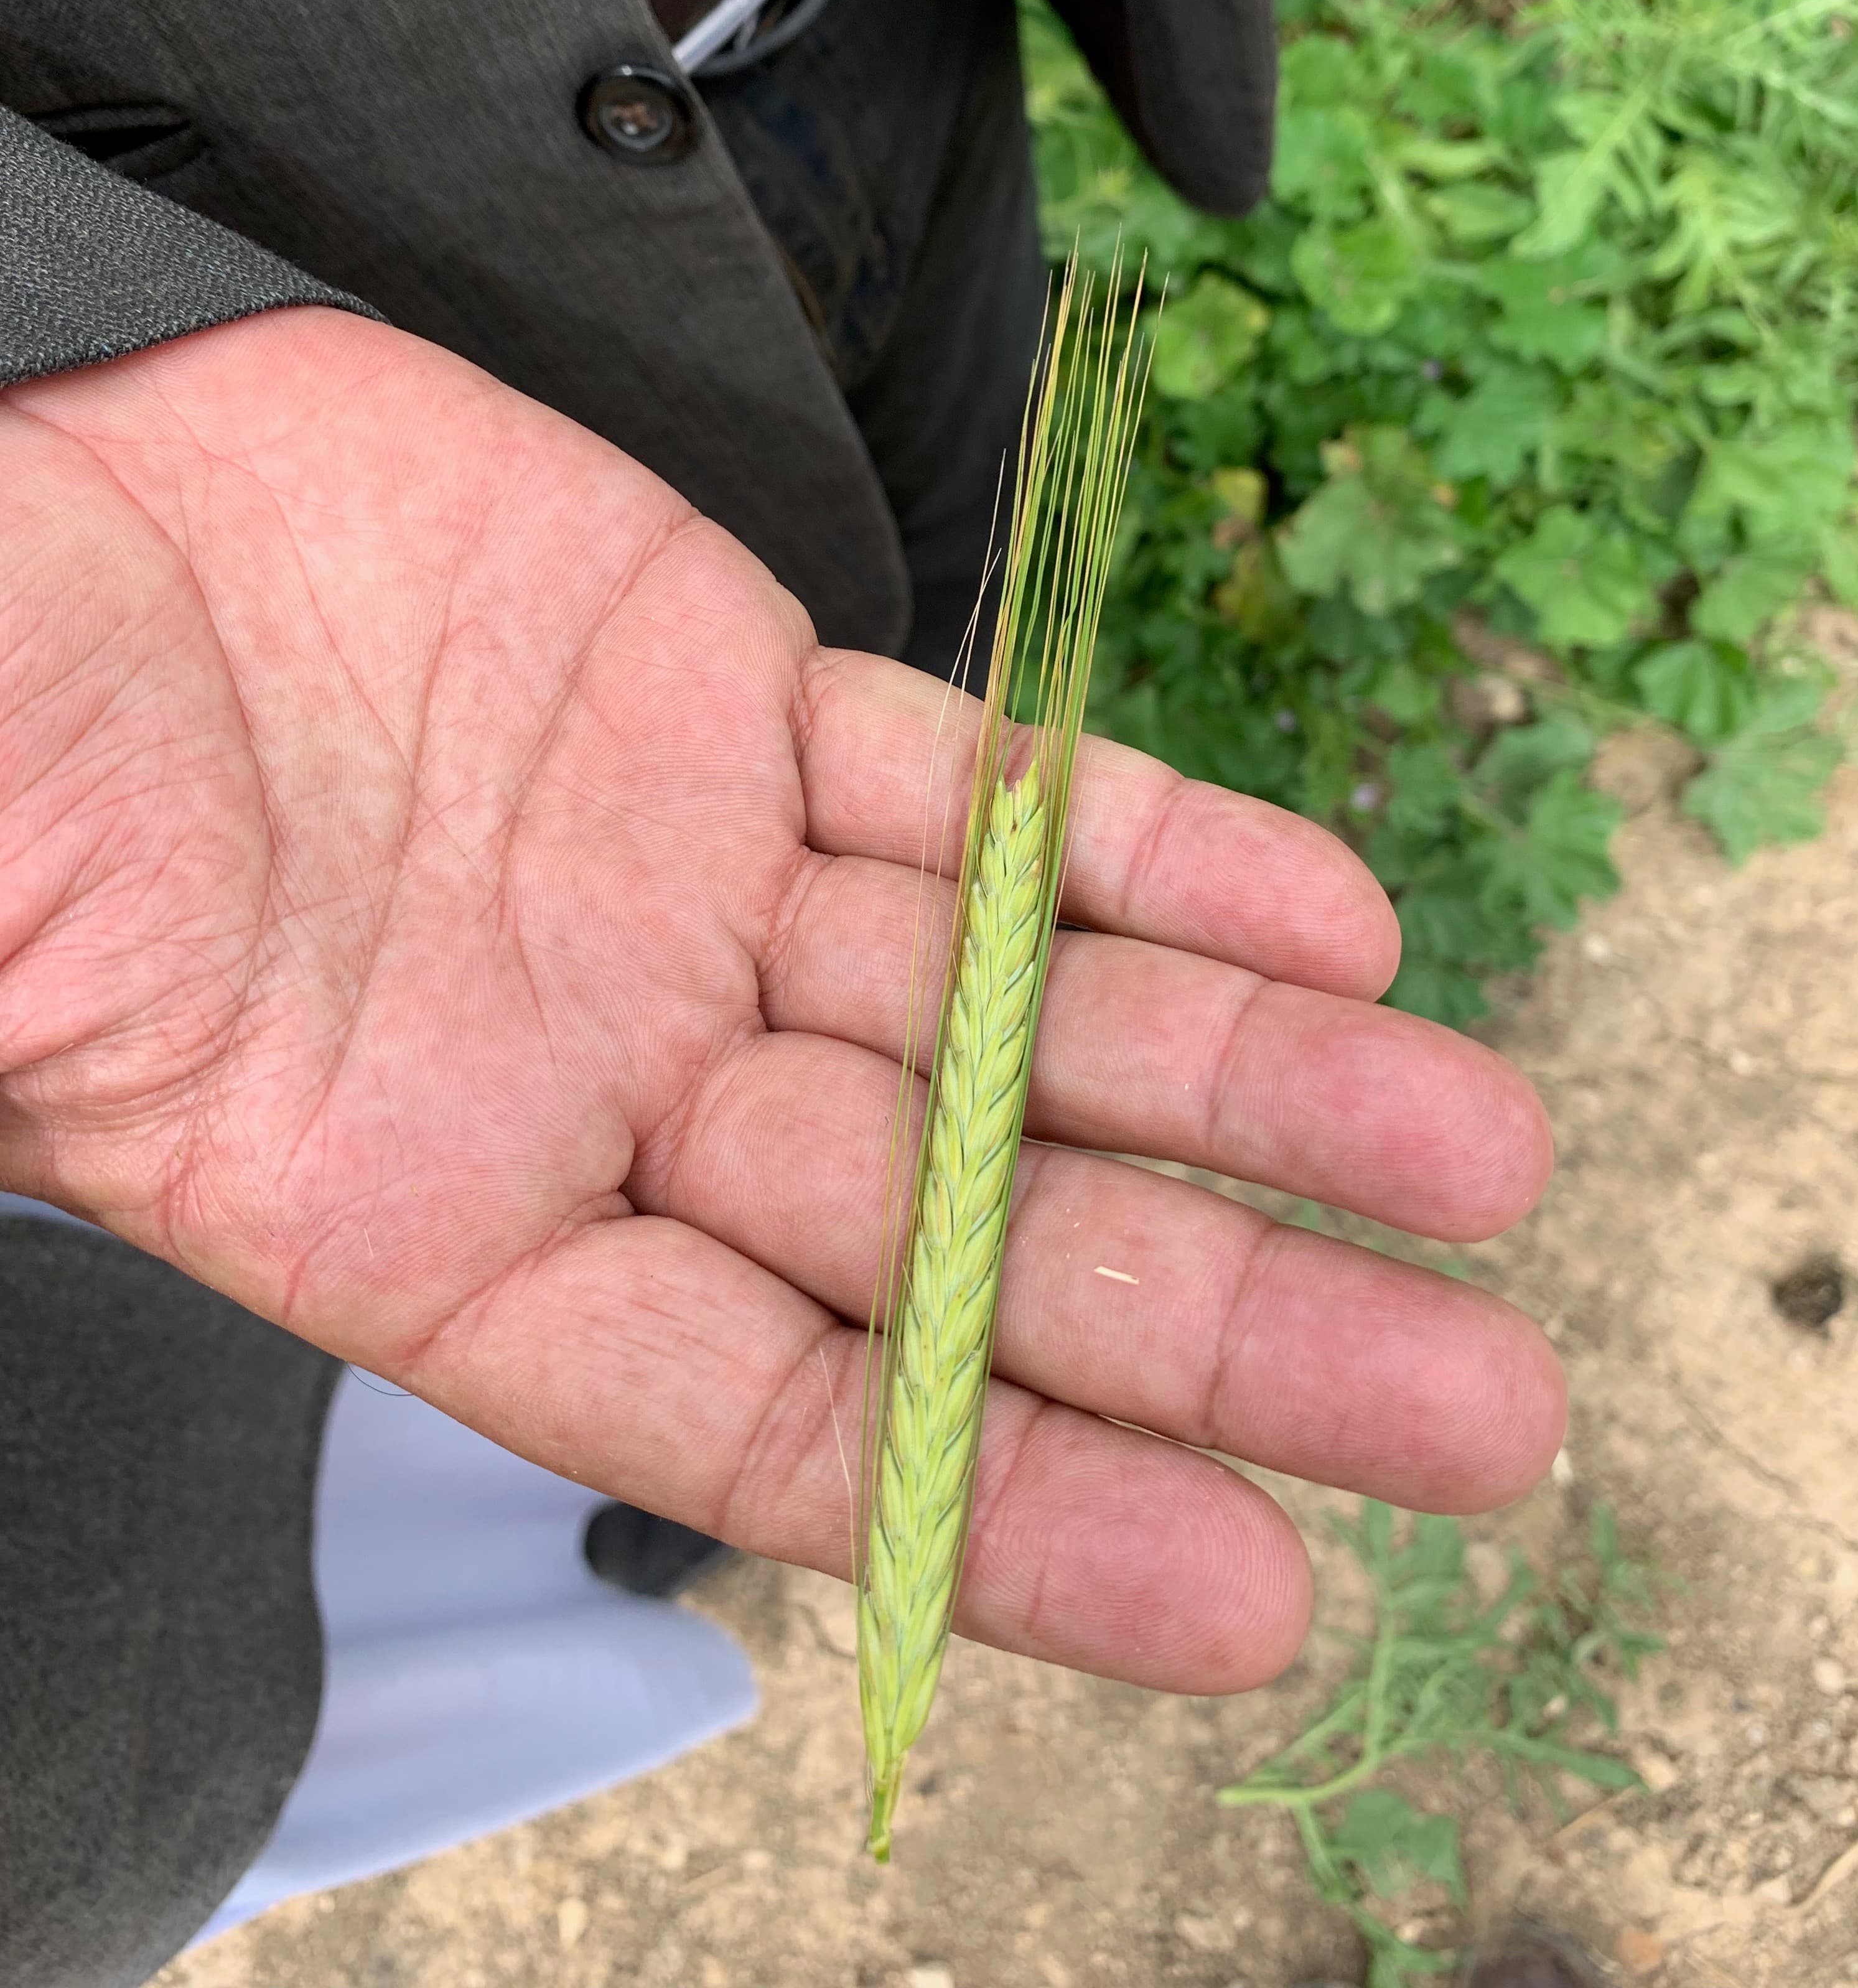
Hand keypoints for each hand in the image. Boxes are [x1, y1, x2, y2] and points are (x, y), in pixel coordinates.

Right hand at [0, 311, 1559, 1692]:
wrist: (34, 505)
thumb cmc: (6, 763)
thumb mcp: (38, 982)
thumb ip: (162, 1113)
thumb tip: (198, 1170)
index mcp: (441, 1226)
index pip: (773, 1423)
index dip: (1013, 1513)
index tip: (1246, 1588)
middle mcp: (606, 1080)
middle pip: (961, 1224)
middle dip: (1214, 1314)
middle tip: (1475, 1403)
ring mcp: (688, 883)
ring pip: (1014, 1003)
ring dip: (1241, 1077)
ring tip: (1468, 1147)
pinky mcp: (736, 693)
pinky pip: (974, 786)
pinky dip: (1144, 844)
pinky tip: (1323, 918)